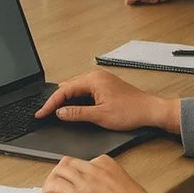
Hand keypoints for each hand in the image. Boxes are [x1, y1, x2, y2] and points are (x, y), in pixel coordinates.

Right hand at [36, 69, 175, 132]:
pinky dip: (76, 99)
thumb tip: (60, 112)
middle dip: (56, 100)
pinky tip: (73, 107)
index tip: (42, 113)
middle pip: (68, 87)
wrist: (151, 111)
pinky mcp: (105, 86)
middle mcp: (96, 76)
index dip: (51, 103)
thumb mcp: (100, 115)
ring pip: (76, 89)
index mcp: (93, 80)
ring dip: (66, 100)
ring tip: (56, 111)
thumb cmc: (131, 111)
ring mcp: (101, 80)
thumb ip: (77, 113)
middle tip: (45, 113)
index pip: (64, 90)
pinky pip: (84, 90)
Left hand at [42, 154, 166, 192]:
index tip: (73, 181)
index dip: (73, 172)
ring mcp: (85, 180)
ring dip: (52, 180)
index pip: (82, 161)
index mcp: (106, 163)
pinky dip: (49, 188)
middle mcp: (94, 168)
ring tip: (52, 191)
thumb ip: (108, 180)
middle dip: (60, 173)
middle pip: (67, 163)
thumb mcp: (123, 183)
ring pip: (58, 171)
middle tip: (58, 185)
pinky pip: (55, 184)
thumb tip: (95, 188)